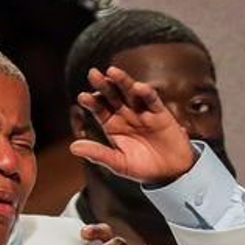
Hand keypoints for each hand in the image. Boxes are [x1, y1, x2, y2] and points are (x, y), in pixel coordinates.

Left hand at [68, 66, 195, 185]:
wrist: (171, 173)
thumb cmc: (143, 168)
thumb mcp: (119, 164)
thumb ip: (98, 154)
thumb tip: (73, 147)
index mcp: (112, 125)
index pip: (99, 109)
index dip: (91, 102)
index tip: (82, 97)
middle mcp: (126, 115)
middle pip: (112, 96)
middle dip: (103, 85)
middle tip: (93, 74)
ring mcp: (142, 112)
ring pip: (130, 93)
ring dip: (122, 81)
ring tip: (112, 72)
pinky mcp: (160, 113)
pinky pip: (152, 100)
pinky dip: (146, 93)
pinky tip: (138, 87)